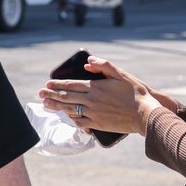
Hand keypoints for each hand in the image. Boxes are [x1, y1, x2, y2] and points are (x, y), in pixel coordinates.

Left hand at [38, 56, 158, 136]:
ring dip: (56, 107)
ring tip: (46, 105)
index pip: (71, 85)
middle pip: (66, 98)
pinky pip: (81, 122)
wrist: (145, 114)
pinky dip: (72, 118)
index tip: (47, 84)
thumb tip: (88, 61)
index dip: (57, 85)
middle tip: (40, 94)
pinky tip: (66, 116)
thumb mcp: (122, 74)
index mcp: (96, 87)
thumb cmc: (135, 93)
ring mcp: (94, 114)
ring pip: (70, 110)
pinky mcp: (99, 124)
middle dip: (51, 95)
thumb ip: (104, 66)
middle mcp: (92, 101)